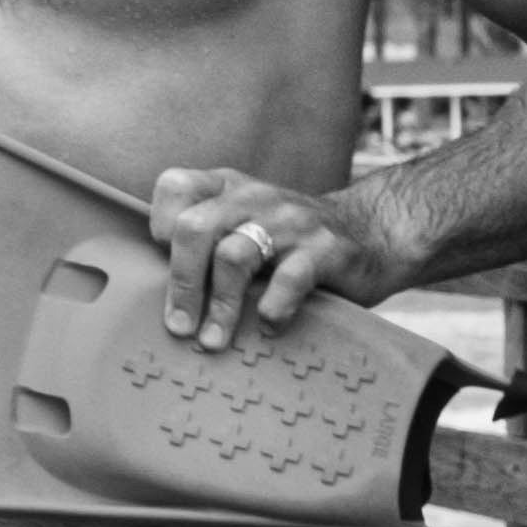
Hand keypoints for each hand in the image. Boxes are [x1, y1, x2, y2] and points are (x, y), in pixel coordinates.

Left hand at [142, 166, 388, 344]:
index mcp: (228, 186)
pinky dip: (272, 307)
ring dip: (219, 306)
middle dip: (181, 282)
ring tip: (214, 340)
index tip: (161, 262)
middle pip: (196, 229)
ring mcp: (292, 222)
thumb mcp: (244, 222)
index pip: (175, 186)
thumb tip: (151, 290)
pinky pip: (290, 278)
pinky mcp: (326, 250)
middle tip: (179, 326)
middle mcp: (255, 197)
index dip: (160, 224)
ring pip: (234, 256)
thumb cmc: (289, 240)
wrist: (374, 233)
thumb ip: (205, 239)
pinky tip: (267, 326)